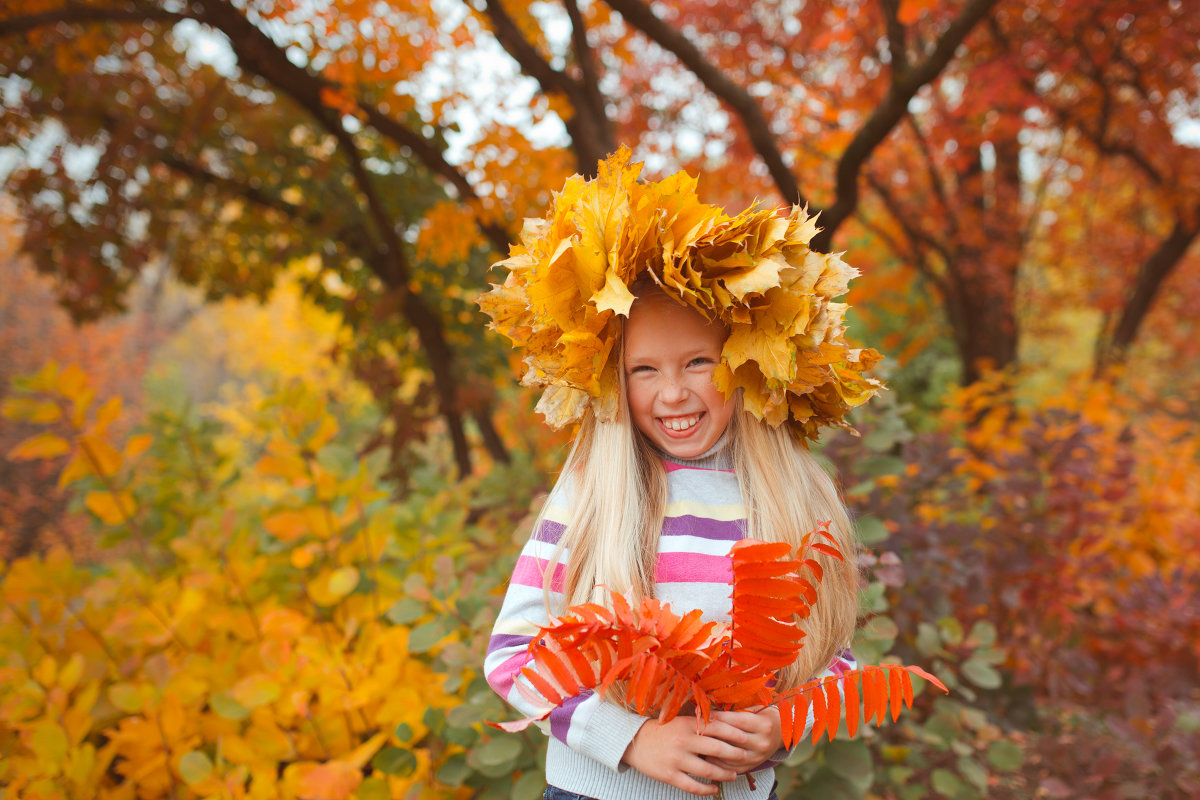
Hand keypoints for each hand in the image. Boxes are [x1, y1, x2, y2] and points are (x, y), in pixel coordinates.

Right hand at [622, 715, 749, 795]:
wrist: (634, 741)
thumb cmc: (662, 730)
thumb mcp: (680, 720)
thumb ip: (700, 722)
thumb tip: (727, 720)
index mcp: (687, 725)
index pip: (716, 727)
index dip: (734, 733)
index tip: (747, 737)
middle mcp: (683, 741)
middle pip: (716, 749)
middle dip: (734, 754)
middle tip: (745, 757)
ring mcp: (676, 759)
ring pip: (707, 770)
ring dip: (724, 774)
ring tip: (733, 775)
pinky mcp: (669, 775)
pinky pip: (692, 786)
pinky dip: (706, 789)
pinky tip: (714, 789)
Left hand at [703, 707, 782, 772]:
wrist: (781, 733)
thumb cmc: (764, 716)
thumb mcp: (755, 709)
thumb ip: (737, 710)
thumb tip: (711, 707)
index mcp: (763, 725)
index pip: (737, 721)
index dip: (719, 717)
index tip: (703, 713)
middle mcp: (762, 742)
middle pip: (733, 739)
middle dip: (713, 733)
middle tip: (696, 728)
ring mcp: (758, 757)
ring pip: (731, 755)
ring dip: (713, 750)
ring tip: (698, 743)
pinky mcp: (752, 766)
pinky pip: (732, 767)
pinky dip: (718, 762)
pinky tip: (707, 755)